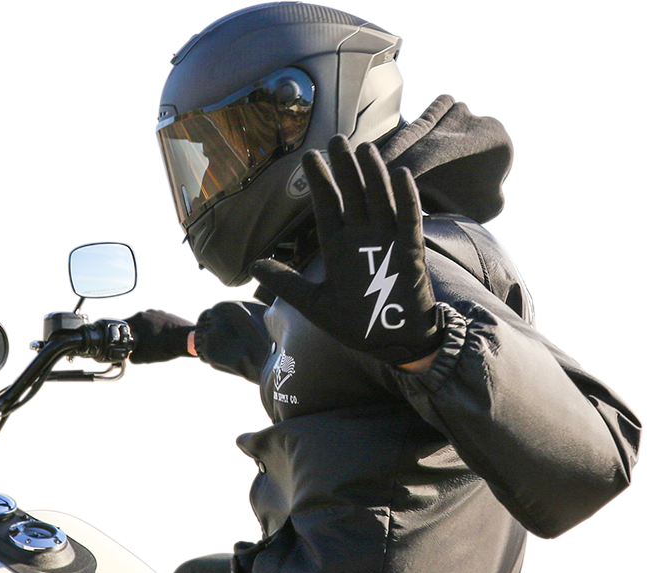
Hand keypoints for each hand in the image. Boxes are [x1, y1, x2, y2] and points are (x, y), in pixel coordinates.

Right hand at [123, 309, 195, 363]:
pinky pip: (160, 325)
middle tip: (141, 347)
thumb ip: (132, 357)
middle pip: (136, 325)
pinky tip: (164, 342)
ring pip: (149, 325)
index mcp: (139, 318)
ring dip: (149, 334)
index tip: (124, 343)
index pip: (122, 326)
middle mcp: (148, 312)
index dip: (122, 337)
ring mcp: (160, 313)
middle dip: (137, 337)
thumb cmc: (166, 345)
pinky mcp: (170, 316)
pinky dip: (160, 333)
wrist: (188, 340)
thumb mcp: (143, 357)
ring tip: (155, 346)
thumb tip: (131, 357)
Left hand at [249, 135, 441, 365]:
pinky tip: (400, 175)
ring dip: (373, 175)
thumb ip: (286, 283)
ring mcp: (387, 242)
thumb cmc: (354, 324)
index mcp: (338, 247)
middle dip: (344, 168)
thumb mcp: (313, 304)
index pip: (327, 206)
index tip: (309, 155)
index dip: (319, 181)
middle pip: (353, 194)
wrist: (390, 342)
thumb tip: (253, 266)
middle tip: (337, 139)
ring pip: (380, 200)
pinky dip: (405, 199)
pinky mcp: (410, 252)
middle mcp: (362, 238)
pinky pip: (409, 220)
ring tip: (365, 150)